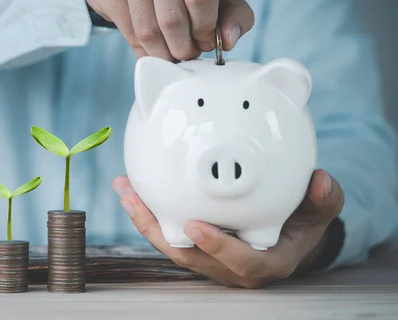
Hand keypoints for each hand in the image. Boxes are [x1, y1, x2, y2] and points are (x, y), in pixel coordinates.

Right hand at [84, 0, 254, 60]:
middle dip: (183, 47)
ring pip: (148, 28)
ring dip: (162, 54)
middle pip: (173, 17)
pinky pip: (129, 31)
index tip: (204, 42)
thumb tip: (228, 41)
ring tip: (170, 55)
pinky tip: (151, 48)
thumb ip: (236, 15)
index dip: (205, 30)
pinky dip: (143, 50)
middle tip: (186, 54)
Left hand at [113, 169, 344, 287]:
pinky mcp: (194, 247)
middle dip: (159, 230)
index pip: (241, 264)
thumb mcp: (320, 212)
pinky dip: (148, 212)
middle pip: (190, 257)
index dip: (218, 248)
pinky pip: (167, 233)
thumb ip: (323, 199)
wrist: (286, 235)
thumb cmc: (302, 224)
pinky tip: (132, 188)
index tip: (196, 226)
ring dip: (145, 218)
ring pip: (171, 245)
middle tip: (136, 200)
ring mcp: (209, 259)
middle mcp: (230, 267)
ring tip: (124, 189)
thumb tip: (321, 180)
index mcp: (265, 263)